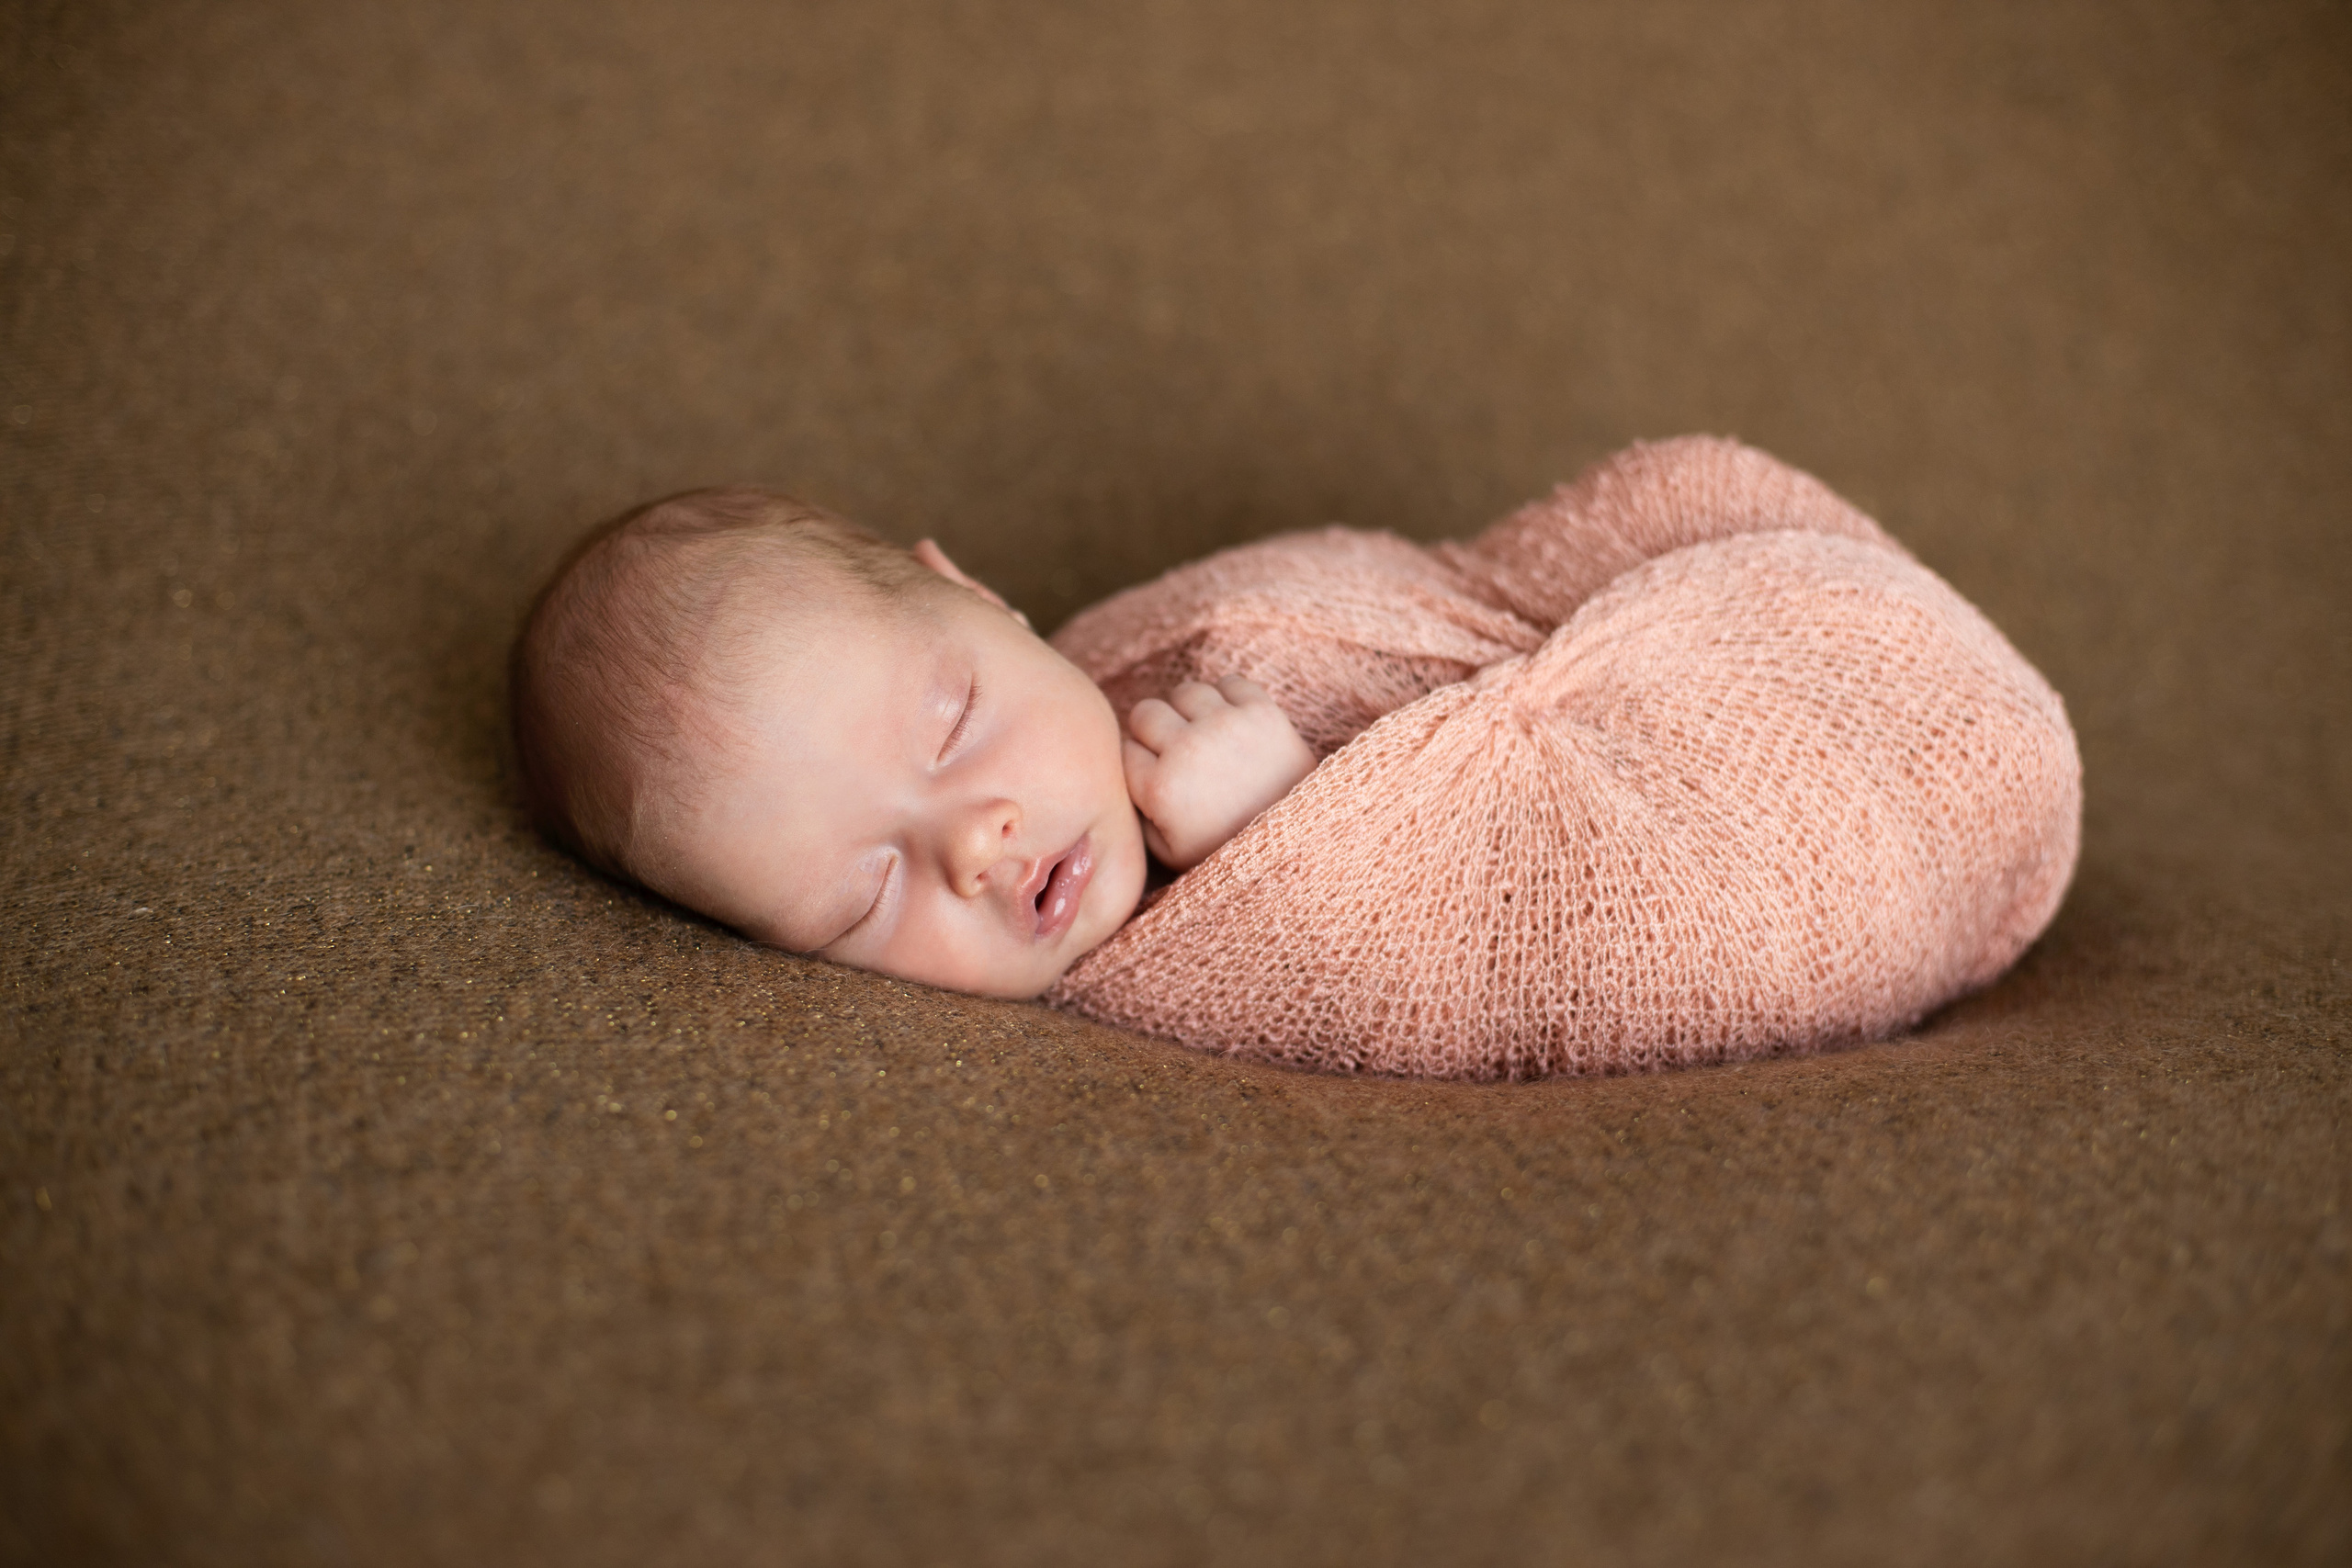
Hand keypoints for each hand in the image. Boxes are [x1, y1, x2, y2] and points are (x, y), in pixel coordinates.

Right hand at [1122, 676, 1318, 870]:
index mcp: (1161, 788)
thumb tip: (1121, 778)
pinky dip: (1227, 698)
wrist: (1301, 842)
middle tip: (1175, 751)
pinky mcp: (1262, 711)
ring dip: (1190, 711)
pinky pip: (1229, 682)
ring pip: (1184, 691)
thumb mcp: (1169, 853)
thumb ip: (1137, 816)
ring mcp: (1226, 725)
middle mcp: (1188, 749)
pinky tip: (1232, 723)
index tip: (1154, 773)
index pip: (1123, 750)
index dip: (1137, 761)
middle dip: (1153, 732)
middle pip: (1144, 712)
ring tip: (1205, 735)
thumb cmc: (1230, 850)